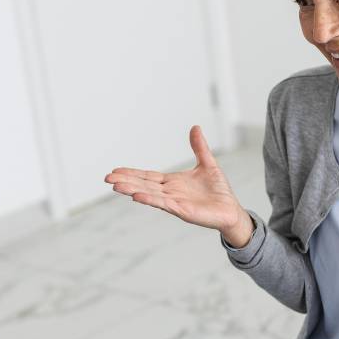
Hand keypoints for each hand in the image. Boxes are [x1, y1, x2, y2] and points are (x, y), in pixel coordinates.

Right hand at [105, 126, 252, 245]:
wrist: (231, 210)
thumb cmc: (219, 191)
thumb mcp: (207, 164)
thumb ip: (199, 147)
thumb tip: (194, 128)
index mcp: (173, 182)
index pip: (148, 176)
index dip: (132, 173)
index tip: (116, 170)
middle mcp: (170, 192)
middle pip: (143, 184)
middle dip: (125, 181)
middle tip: (107, 178)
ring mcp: (174, 202)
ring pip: (149, 194)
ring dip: (132, 189)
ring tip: (115, 186)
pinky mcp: (182, 210)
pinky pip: (163, 203)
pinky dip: (150, 199)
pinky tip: (136, 196)